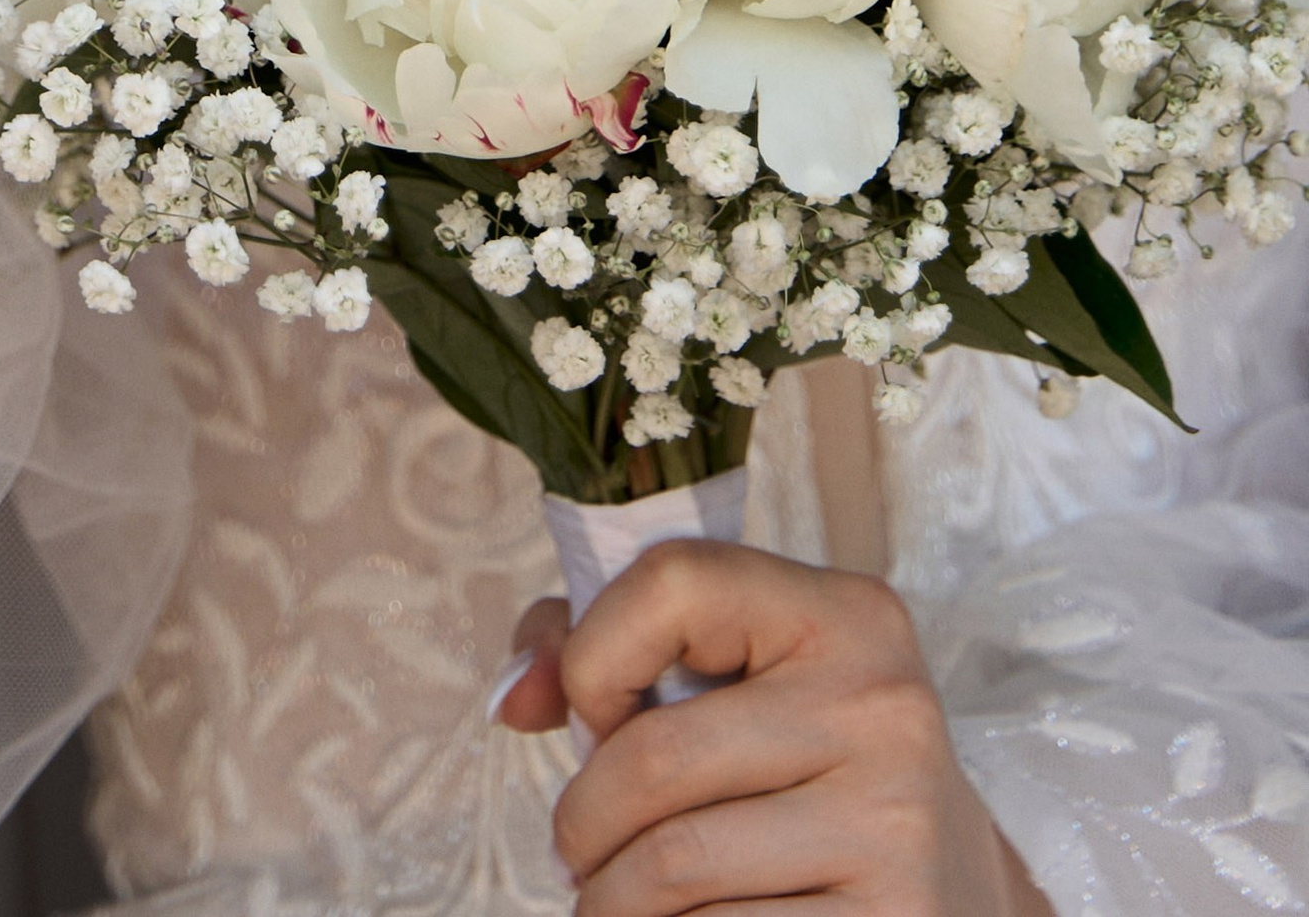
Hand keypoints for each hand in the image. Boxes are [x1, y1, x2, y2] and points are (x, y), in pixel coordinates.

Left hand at [496, 546, 1053, 912]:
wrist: (954, 896)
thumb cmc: (805, 772)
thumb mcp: (739, 681)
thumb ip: (607, 647)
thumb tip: (511, 699)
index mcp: (846, 615)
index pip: (672, 582)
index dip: (593, 652)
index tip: (589, 714)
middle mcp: (882, 705)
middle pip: (656, 756)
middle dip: (583, 819)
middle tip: (579, 851)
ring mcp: (896, 822)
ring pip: (675, 867)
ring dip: (608, 902)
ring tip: (609, 903)